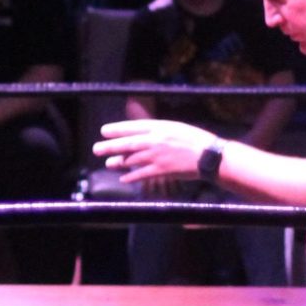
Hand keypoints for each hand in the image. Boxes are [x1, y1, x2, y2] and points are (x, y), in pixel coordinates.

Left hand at [95, 118, 215, 181]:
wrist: (209, 155)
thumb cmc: (194, 139)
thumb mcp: (175, 127)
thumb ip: (158, 130)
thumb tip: (142, 134)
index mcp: (159, 127)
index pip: (132, 127)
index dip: (116, 129)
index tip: (104, 131)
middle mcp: (155, 140)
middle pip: (127, 143)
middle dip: (110, 146)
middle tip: (97, 149)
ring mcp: (157, 156)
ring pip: (132, 159)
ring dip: (118, 162)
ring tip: (109, 164)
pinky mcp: (161, 170)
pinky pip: (142, 174)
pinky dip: (132, 177)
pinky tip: (124, 178)